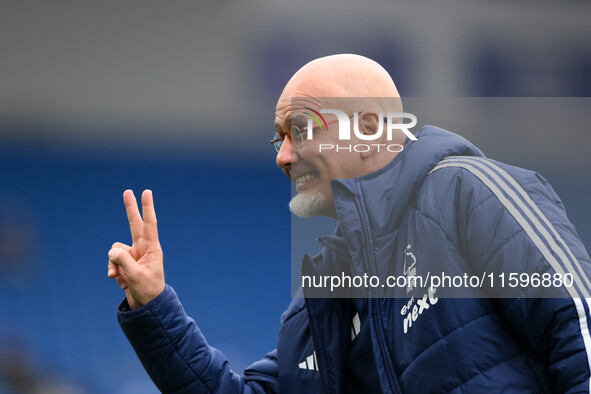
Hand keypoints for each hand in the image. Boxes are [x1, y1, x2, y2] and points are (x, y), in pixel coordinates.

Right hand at [108, 189, 164, 309]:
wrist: (146, 306)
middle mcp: (143, 249)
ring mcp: (133, 256)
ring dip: (115, 265)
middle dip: (130, 209)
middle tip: (128, 191)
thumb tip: (112, 252)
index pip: (150, 224)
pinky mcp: (125, 264)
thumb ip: (122, 260)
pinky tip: (121, 282)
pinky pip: (112, 262)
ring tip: (123, 278)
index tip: (146, 192)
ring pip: (115, 251)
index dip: (147, 208)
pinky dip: (113, 272)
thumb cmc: (147, 290)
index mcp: (152, 249)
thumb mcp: (135, 275)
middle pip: (134, 225)